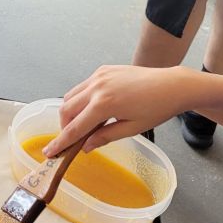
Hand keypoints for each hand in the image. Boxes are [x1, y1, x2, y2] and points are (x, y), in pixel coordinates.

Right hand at [43, 65, 179, 156]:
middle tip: (71, 141)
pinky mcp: (104, 70)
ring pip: (71, 96)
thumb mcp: (132, 128)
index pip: (75, 127)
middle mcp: (97, 87)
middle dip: (65, 127)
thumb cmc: (158, 108)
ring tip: (84, 127)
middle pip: (67, 110)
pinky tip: (93, 110)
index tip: (50, 152)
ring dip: (71, 112)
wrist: (173, 85)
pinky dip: (81, 99)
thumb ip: (106, 136)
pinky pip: (83, 86)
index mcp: (104, 104)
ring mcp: (99, 75)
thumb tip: (86, 146)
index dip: (61, 142)